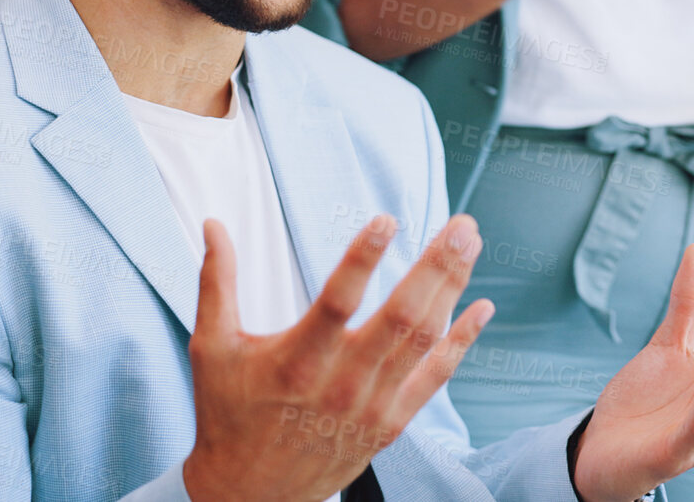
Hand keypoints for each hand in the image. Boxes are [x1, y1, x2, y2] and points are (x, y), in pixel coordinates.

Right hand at [183, 214, 493, 501]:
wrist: (249, 495)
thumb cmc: (228, 415)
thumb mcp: (213, 348)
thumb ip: (217, 283)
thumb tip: (213, 225)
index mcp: (296, 360)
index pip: (338, 301)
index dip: (363, 259)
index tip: (388, 220)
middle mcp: (340, 384)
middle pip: (400, 317)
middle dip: (436, 266)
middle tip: (463, 224)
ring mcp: (370, 407)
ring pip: (423, 340)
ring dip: (451, 289)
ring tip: (470, 244)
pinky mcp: (389, 425)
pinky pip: (434, 378)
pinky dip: (461, 342)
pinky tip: (480, 308)